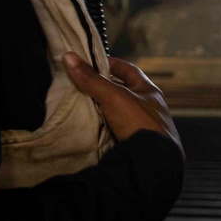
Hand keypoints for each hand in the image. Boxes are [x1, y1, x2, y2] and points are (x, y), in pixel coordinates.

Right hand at [62, 51, 184, 160]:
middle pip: (121, 92)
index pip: (128, 70)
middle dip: (102, 89)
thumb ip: (92, 79)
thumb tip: (69, 56)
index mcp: (149, 92)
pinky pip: (114, 131)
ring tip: (80, 105)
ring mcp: (141, 128)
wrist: (151, 164)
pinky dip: (102, 129)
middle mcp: (147, 108)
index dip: (110, 64)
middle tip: (80, 85)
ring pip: (116, 113)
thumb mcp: (114, 97)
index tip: (91, 63)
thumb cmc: (138, 123)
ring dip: (101, 110)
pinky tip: (89, 128)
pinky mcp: (134, 145)